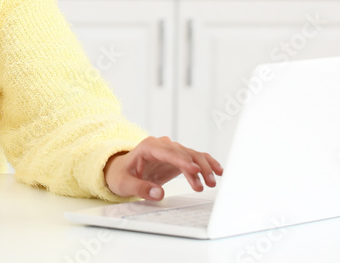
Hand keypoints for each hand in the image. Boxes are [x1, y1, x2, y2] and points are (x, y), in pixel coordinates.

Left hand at [103, 136, 222, 200]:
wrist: (121, 171)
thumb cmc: (121, 175)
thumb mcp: (125, 184)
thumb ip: (141, 188)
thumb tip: (159, 193)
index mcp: (148, 147)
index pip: (168, 152)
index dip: (182, 161)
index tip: (194, 170)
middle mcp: (162, 145)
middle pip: (184, 153)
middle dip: (197, 167)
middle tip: (207, 184)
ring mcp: (171, 150)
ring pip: (192, 155)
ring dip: (204, 168)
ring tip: (211, 183)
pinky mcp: (178, 158)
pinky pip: (195, 158)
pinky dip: (207, 163)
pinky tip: (218, 171)